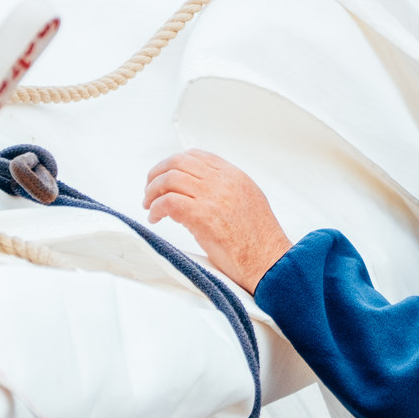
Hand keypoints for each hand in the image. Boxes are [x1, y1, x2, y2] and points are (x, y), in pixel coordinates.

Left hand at [143, 150, 293, 293]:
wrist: (268, 261)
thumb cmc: (259, 240)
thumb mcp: (248, 201)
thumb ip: (226, 189)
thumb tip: (197, 190)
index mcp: (235, 176)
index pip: (197, 156)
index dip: (175, 162)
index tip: (165, 175)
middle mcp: (223, 181)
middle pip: (178, 162)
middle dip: (157, 173)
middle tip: (150, 189)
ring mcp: (212, 197)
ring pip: (169, 179)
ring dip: (153, 192)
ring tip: (150, 205)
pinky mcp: (202, 217)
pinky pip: (168, 202)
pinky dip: (156, 208)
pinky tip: (156, 217)